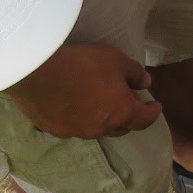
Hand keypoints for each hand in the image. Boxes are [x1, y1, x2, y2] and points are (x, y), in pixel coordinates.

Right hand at [6, 43, 163, 138]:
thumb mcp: (118, 60)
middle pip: (122, 127)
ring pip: (97, 129)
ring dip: (104, 119)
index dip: (153, 113)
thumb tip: (145, 84)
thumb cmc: (83, 64)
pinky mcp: (55, 130)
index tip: (155, 106)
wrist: (37, 72)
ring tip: (102, 105)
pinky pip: (74, 127)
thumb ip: (135, 74)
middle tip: (129, 103)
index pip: (144, 119)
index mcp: (121, 113)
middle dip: (129, 117)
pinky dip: (80, 118)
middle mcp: (101, 128)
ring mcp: (76, 132)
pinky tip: (75, 107)